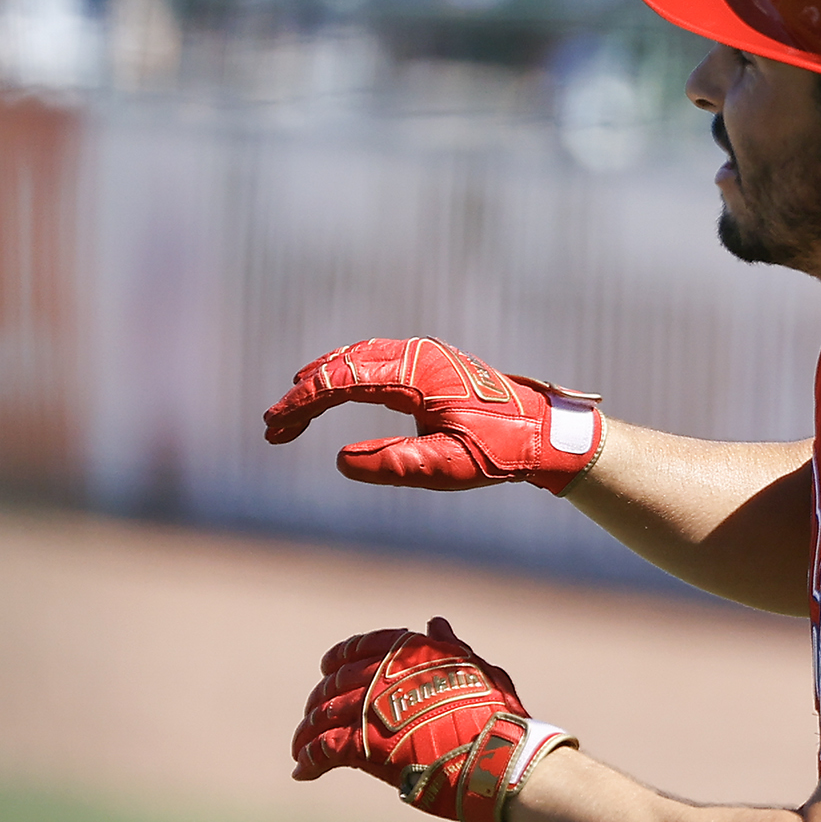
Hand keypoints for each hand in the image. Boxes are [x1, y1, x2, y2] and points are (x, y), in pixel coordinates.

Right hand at [262, 337, 602, 495]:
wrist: (545, 432)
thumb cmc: (501, 450)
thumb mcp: (448, 467)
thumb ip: (395, 464)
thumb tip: (340, 460)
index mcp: (417, 374)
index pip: (343, 380)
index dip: (303, 401)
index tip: (274, 425)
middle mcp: (419, 355)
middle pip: (344, 363)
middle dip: (305, 393)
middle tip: (274, 427)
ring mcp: (426, 355)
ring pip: (358, 358)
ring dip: (323, 382)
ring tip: (292, 413)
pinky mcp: (432, 364)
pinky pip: (377, 360)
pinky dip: (347, 376)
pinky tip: (334, 393)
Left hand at [291, 617, 575, 821]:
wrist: (498, 756)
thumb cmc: (498, 715)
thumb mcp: (478, 670)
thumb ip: (450, 648)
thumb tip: (435, 621)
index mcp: (412, 652)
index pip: (362, 646)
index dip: (340, 656)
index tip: (327, 668)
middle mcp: (385, 675)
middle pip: (335, 684)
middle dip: (320, 701)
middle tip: (314, 718)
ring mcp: (372, 709)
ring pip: (322, 716)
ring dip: (307, 732)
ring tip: (300, 749)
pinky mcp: (364, 745)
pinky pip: (323, 749)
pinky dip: (309, 760)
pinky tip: (303, 771)